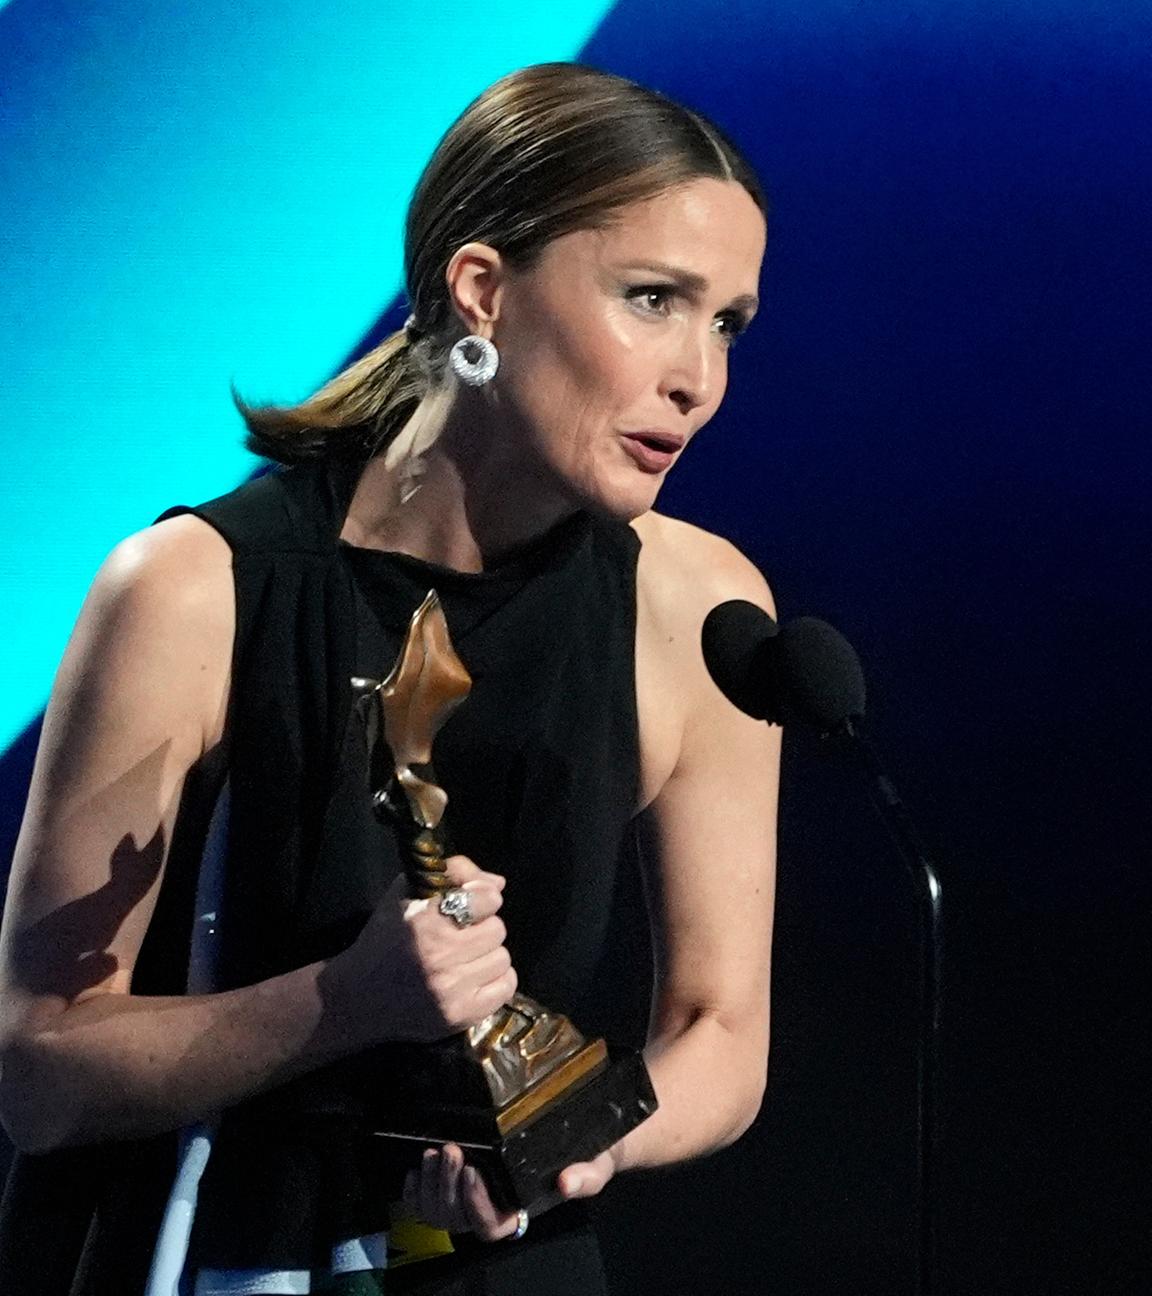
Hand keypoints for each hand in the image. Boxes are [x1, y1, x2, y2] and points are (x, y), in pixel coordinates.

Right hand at [327, 856, 516, 1046]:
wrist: (359, 998)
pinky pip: (506, 988)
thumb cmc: (385, 939)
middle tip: (462, 936)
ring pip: (502, 959)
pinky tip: (473, 978)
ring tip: (464, 959)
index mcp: (425, 920)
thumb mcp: (406, 893)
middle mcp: (440, 955)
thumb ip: (454, 874)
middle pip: (497, 930)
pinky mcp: (460, 1015)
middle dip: (482, 929)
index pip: (487, 899)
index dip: (482, 899)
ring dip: (487, 956)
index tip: (472, 905)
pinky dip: (495, 981)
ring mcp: (452, 989)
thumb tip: (498, 885)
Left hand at [402, 1143, 619, 1240]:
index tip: (473, 1171)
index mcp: (522, 1211)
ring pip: (440, 1212)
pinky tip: (418, 1168)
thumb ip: (585, 1178)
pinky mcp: (460, 1181)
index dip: (476, 1205)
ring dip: (432, 1184)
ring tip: (437, 1151)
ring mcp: (474, 1196)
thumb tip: (565, 1184)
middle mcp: (494, 1207)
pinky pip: (428, 1202)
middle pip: (459, 1219)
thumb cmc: (589, 1157)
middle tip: (452, 1149)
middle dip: (448, 1186)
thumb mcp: (594, 1166)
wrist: (584, 1139)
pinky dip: (416, 1190)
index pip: (491, 1226)